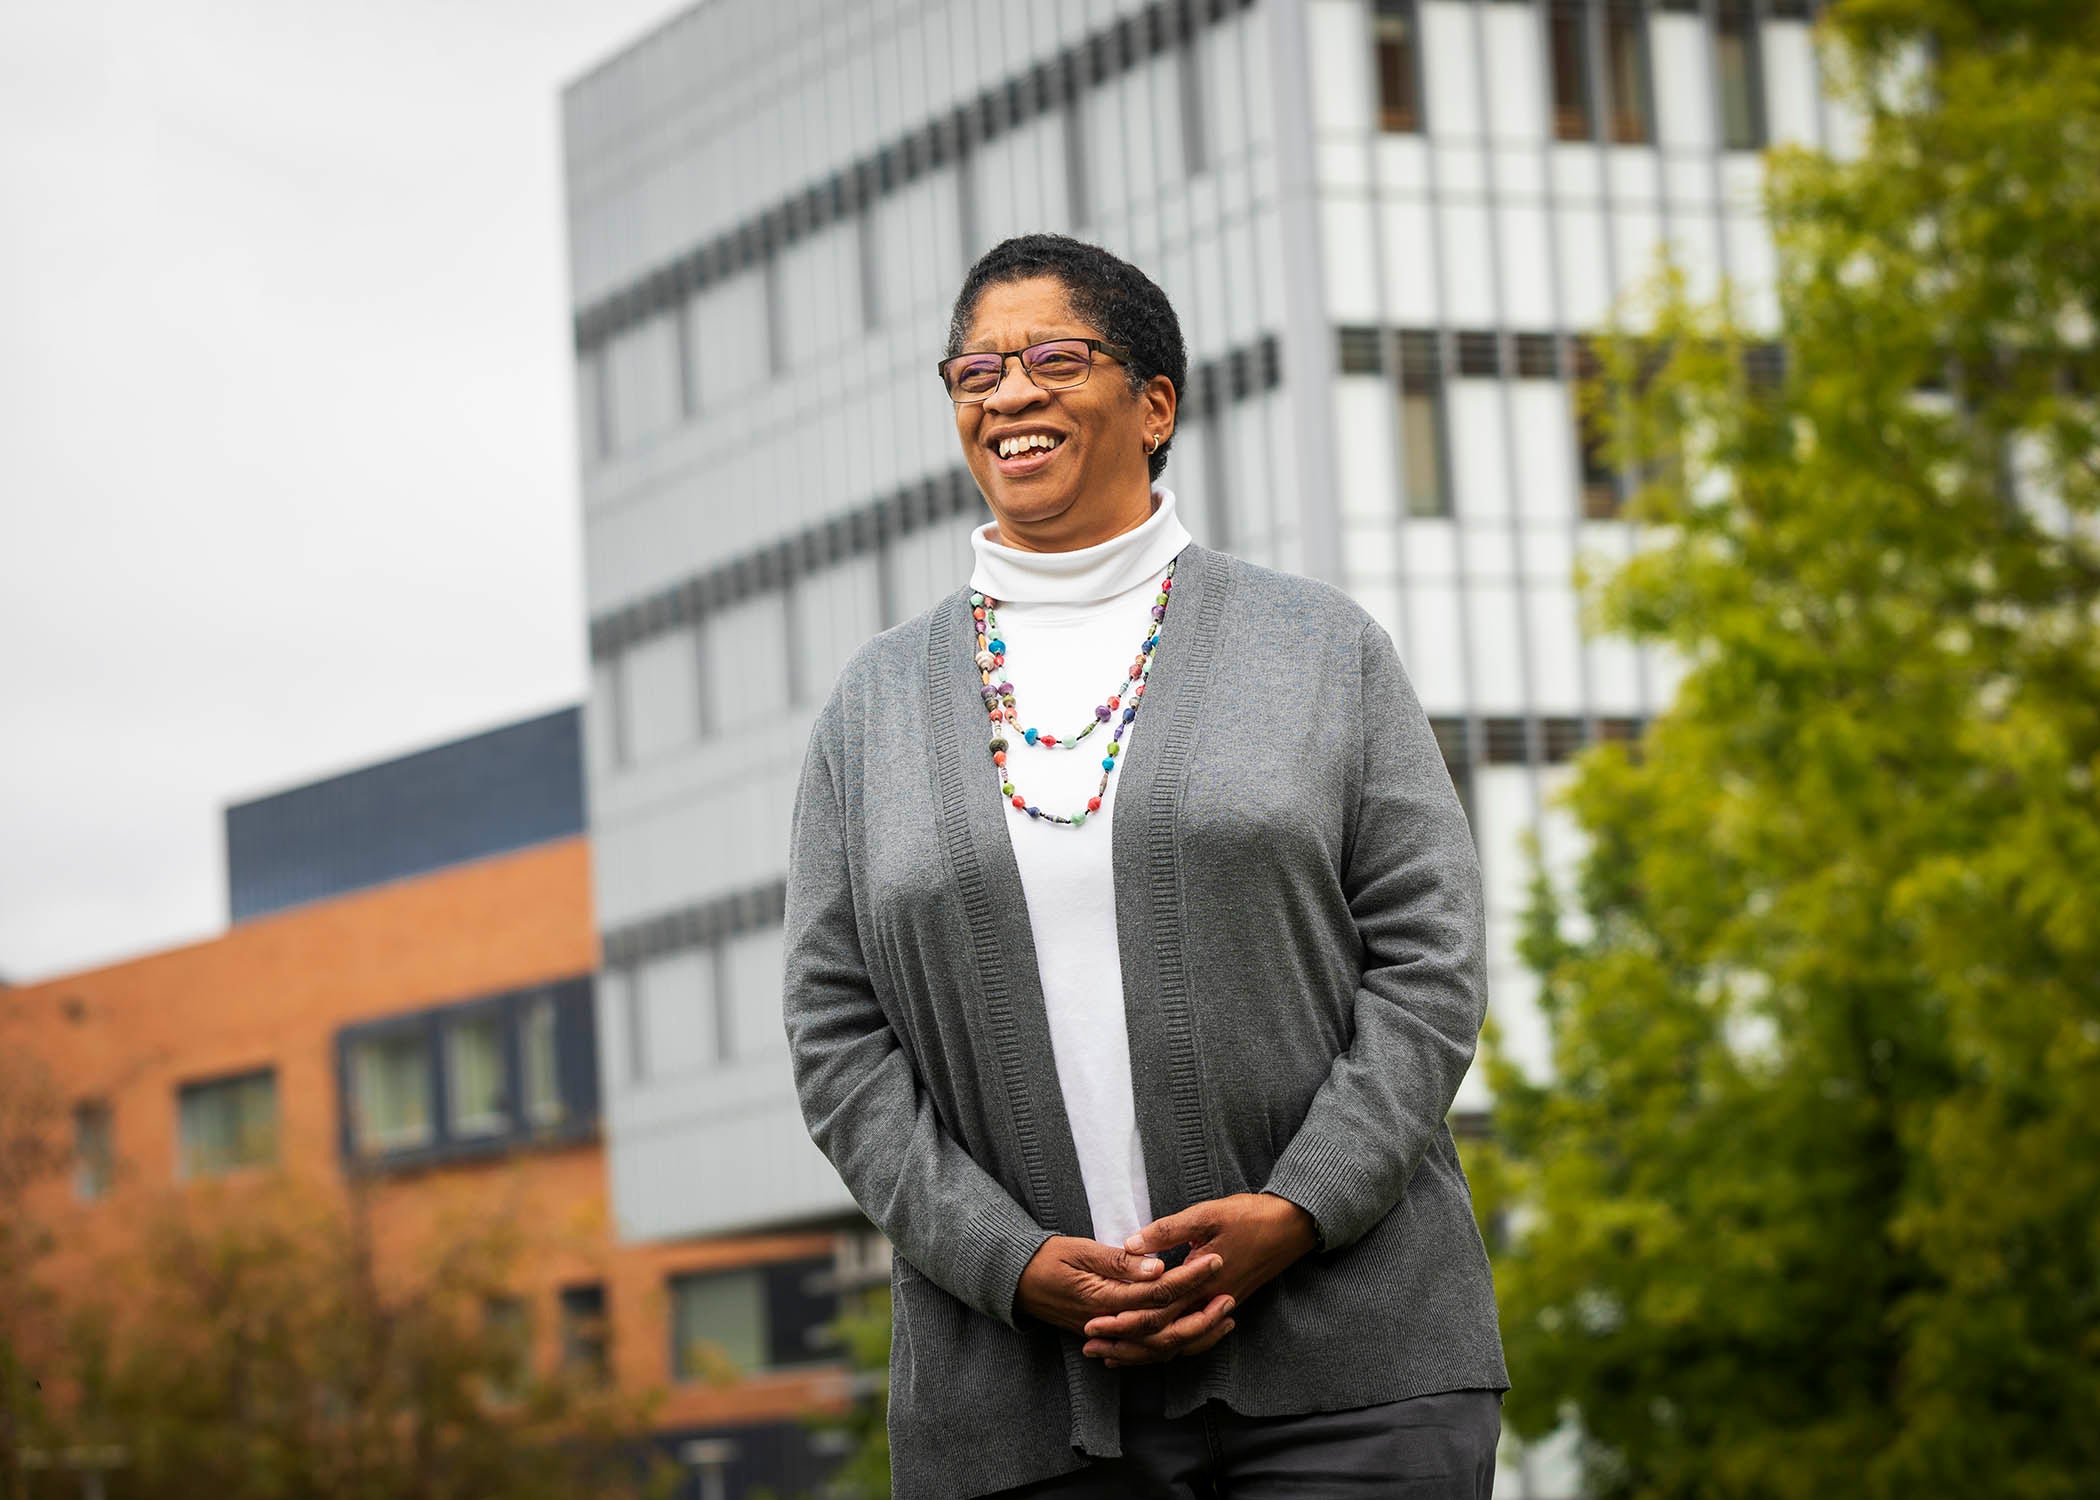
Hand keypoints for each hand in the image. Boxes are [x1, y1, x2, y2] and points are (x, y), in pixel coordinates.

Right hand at [1015, 1234, 1235, 1361]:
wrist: (1017, 1282)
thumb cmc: (1047, 1259)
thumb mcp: (1080, 1250)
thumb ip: (1118, 1262)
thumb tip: (1157, 1267)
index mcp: (1103, 1300)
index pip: (1156, 1292)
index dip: (1189, 1277)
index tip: (1214, 1259)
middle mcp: (1109, 1325)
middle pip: (1164, 1327)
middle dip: (1201, 1312)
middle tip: (1230, 1293)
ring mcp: (1109, 1336)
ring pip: (1159, 1346)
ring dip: (1194, 1333)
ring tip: (1223, 1317)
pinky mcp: (1110, 1338)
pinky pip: (1147, 1350)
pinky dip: (1174, 1344)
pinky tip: (1195, 1334)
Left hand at [1079, 1192, 1319, 1366]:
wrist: (1290, 1228)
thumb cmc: (1248, 1217)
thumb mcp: (1206, 1215)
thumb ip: (1168, 1231)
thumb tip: (1130, 1245)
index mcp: (1200, 1283)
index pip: (1155, 1312)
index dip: (1122, 1321)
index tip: (1092, 1323)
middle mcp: (1208, 1304)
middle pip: (1162, 1337)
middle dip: (1125, 1344)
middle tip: (1091, 1346)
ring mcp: (1217, 1309)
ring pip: (1177, 1344)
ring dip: (1143, 1351)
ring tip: (1112, 1355)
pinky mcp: (1223, 1307)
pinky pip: (1193, 1338)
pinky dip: (1170, 1346)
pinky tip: (1153, 1346)